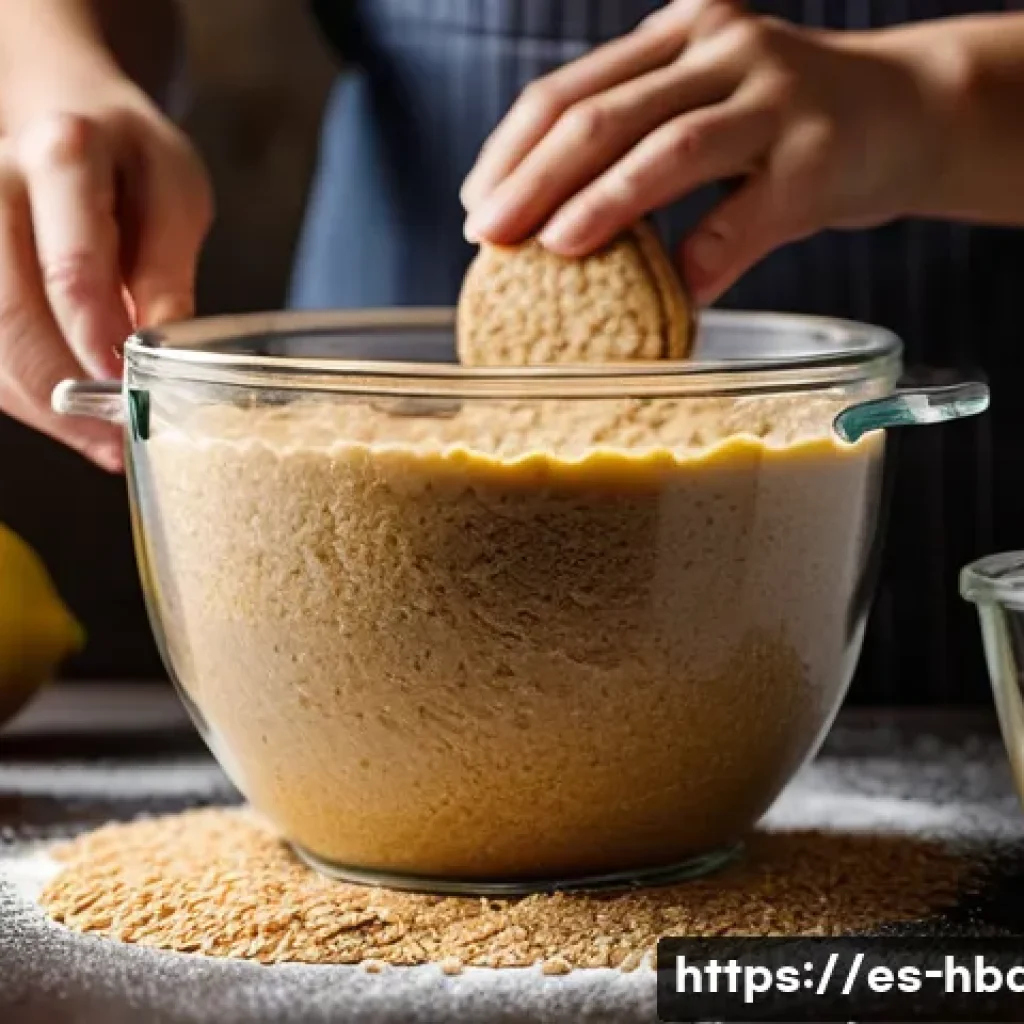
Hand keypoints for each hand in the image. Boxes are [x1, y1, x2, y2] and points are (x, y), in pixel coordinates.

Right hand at [0, 63, 211, 469]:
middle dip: (62, 392)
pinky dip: (18, 391)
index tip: (127, 394)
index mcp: (64, 156)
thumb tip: (163, 354)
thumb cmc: (131, 163)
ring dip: (38, 404)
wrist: (68, 116)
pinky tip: (63, 412)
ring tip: (98, 440)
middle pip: (9, 312)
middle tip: (113, 441)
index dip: (97, 344)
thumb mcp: (175, 197)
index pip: (73, 270)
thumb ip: (166, 272)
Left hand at [461, 0, 950, 305]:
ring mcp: (776, 98)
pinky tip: (677, 296)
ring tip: (554, 248)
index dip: (512, 151)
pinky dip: (706, 257)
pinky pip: (749, 214)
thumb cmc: (784, 127)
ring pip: (671, 148)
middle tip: (488, 236)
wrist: (910, 112)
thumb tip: (547, 227)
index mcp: (676, 37)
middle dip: (534, 179)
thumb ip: (637, 143)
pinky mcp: (822, 158)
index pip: (569, 90)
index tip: (475, 208)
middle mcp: (721, 50)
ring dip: (605, 203)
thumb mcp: (705, 109)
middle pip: (603, 114)